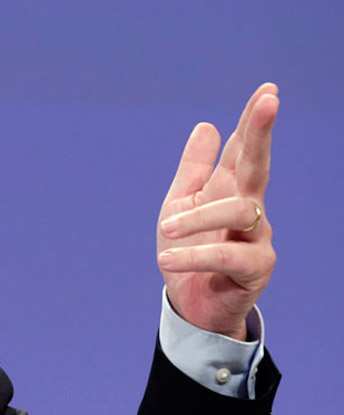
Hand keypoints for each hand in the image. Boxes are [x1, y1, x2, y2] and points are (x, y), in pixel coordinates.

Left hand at [156, 83, 279, 340]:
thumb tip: (206, 125)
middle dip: (261, 133)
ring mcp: (257, 237)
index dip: (254, 121)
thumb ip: (194, 170)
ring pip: (238, 211)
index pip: (243, 150)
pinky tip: (167, 257)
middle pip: (257, 165)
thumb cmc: (189, 252)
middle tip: (268, 103)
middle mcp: (250, 209)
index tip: (267, 90)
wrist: (191, 305)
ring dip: (197, 218)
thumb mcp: (181, 206)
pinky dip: (195, 255)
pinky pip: (227, 255)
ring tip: (165, 228)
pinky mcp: (255, 268)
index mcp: (230, 190)